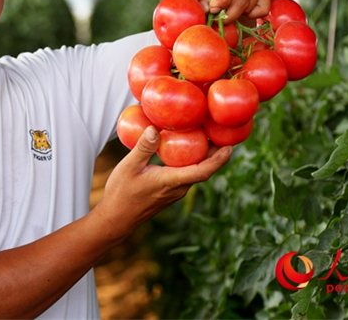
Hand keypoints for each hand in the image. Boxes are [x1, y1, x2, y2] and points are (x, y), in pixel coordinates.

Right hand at [96, 126, 231, 239]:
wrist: (115, 219)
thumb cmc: (121, 193)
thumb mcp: (129, 167)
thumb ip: (144, 148)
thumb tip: (154, 128)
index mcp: (172, 181)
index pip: (203, 171)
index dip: (219, 160)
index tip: (231, 147)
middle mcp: (178, 188)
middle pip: (203, 169)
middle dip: (215, 152)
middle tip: (221, 132)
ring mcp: (174, 192)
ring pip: (195, 172)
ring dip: (203, 156)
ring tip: (205, 136)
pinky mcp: (169, 192)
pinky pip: (186, 175)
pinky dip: (190, 161)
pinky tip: (184, 150)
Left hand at [186, 0, 270, 21]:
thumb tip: (206, 8)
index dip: (222, 0)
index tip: (211, 9)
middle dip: (227, 13)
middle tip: (214, 16)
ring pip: (251, 5)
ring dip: (235, 14)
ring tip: (222, 8)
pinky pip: (263, 8)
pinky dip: (250, 14)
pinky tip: (237, 8)